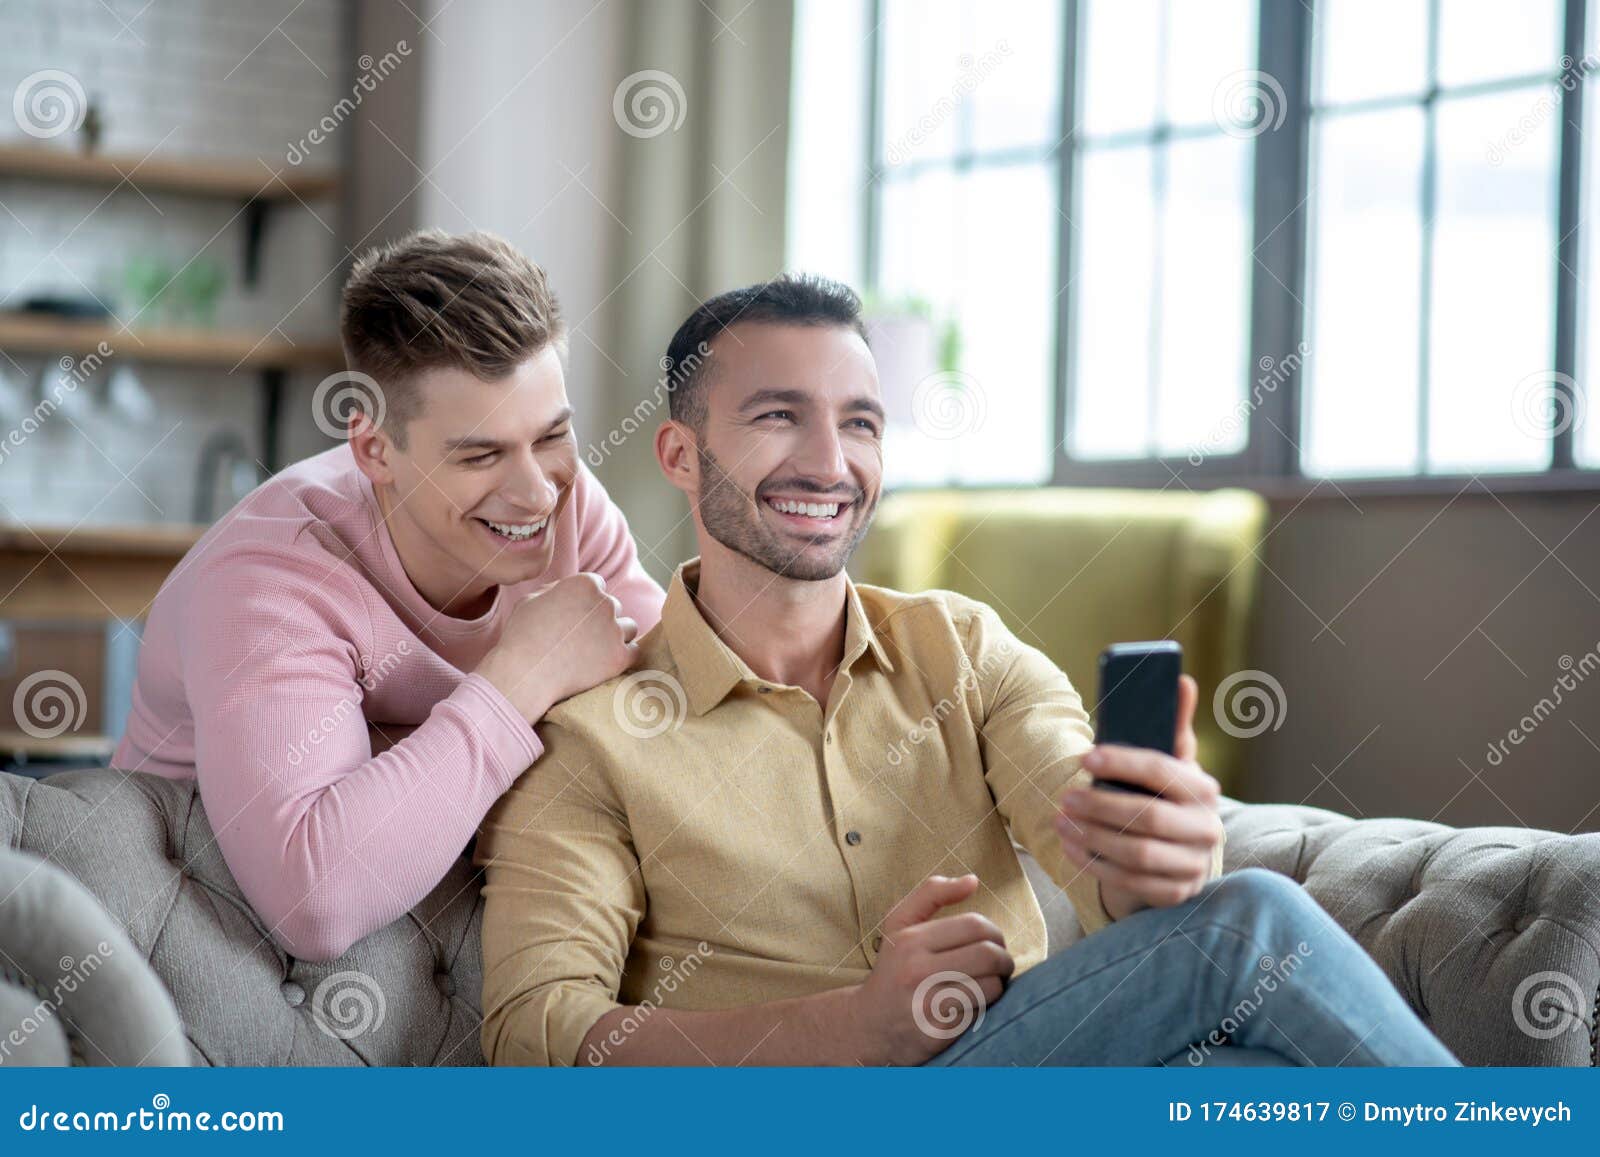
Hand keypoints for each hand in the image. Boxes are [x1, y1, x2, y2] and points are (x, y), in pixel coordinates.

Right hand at [473, 572, 637, 722]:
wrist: (525, 674)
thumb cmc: (521, 636)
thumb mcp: (531, 599)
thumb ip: (557, 588)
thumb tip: (569, 587)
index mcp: (584, 584)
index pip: (597, 585)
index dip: (585, 601)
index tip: (575, 616)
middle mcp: (605, 603)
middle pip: (613, 607)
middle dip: (600, 619)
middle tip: (580, 638)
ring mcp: (615, 630)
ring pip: (628, 627)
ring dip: (615, 636)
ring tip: (593, 651)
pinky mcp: (621, 657)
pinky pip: (634, 651)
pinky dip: (622, 656)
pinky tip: (605, 662)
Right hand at [845, 874, 1012, 1064]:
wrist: (867, 1025)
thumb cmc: (892, 969)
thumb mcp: (899, 924)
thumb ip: (932, 894)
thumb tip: (973, 880)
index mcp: (911, 940)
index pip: (975, 926)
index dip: (994, 933)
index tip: (993, 942)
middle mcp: (917, 971)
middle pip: (988, 955)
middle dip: (1004, 959)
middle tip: (1000, 964)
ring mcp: (928, 1004)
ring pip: (991, 986)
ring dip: (998, 985)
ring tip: (989, 984)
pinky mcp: (940, 1032)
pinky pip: (982, 1013)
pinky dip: (985, 1008)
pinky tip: (973, 1005)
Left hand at [1054, 674, 1223, 919]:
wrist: (1177, 854)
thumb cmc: (1163, 798)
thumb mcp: (1170, 764)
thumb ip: (1173, 726)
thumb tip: (1182, 679)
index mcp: (1204, 789)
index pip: (1164, 771)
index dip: (1123, 762)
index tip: (1086, 756)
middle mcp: (1206, 828)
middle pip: (1148, 817)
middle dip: (1101, 806)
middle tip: (1066, 796)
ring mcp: (1193, 865)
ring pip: (1137, 853)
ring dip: (1092, 835)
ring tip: (1061, 820)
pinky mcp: (1175, 893)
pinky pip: (1130, 881)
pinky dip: (1094, 864)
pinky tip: (1070, 847)